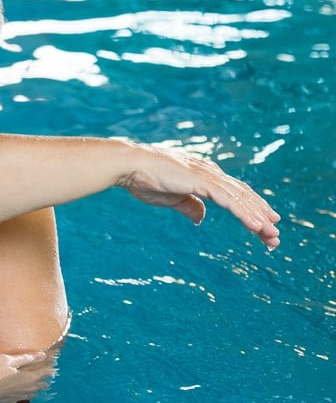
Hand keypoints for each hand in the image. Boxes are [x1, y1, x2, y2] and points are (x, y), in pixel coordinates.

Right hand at [0, 351, 51, 402]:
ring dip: (32, 393)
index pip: (41, 374)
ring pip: (27, 396)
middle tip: (47, 382)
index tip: (54, 370)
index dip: (47, 371)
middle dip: (42, 383)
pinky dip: (15, 402)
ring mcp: (13, 397)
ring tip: (36, 392)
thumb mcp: (8, 360)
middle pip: (35, 387)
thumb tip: (42, 355)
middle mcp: (22, 390)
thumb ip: (25, 358)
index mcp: (25, 378)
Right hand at [118, 145, 280, 248]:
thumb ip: (189, 206)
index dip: (249, 210)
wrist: (129, 165)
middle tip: (274, 236)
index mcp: (204, 175)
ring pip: (241, 198)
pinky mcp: (202, 181)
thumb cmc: (144, 179)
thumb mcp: (171, 198)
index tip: (262, 227)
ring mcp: (208, 176)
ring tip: (272, 235)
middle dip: (261, 215)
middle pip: (244, 196)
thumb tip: (201, 218)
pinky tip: (256, 226)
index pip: (234, 193)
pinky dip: (245, 213)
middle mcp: (211, 173)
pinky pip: (230, 200)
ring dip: (258, 217)